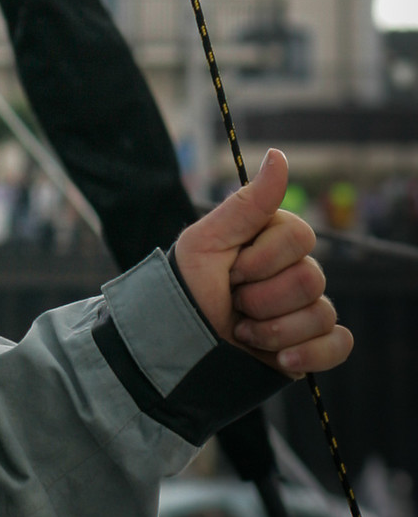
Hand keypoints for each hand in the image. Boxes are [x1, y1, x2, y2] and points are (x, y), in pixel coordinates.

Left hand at [173, 148, 351, 377]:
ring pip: (321, 314)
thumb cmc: (185, 288)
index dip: (262, 259)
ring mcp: (305, 310)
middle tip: (233, 302)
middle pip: (311, 278)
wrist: (176, 346)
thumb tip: (279, 157)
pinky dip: (311, 354)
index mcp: (272, 240)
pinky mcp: (312, 346)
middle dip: (262, 298)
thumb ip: (248, 203)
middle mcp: (294, 271)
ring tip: (242, 331)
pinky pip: (339, 344)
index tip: (230, 270)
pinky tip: (280, 359)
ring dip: (272, 330)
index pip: (301, 237)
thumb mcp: (207, 241)